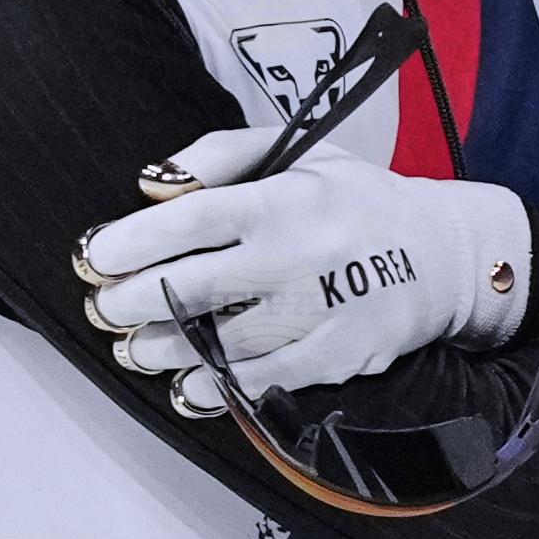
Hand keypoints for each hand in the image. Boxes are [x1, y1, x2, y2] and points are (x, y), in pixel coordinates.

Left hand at [76, 132, 531, 396]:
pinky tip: (187, 383)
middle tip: (105, 309)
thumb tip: (153, 182)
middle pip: (190, 290)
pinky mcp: (334, 359)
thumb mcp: (299, 152)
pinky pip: (259, 382)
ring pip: (217, 343)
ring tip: (135, 347)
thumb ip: (221, 155)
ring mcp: (317, 314)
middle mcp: (297, 257)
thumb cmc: (355, 199)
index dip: (131, 242)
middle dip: (132, 305)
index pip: (190, 220)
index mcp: (284, 199)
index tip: (95, 257)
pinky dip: (215, 386)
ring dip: (163, 351)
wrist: (442, 256)